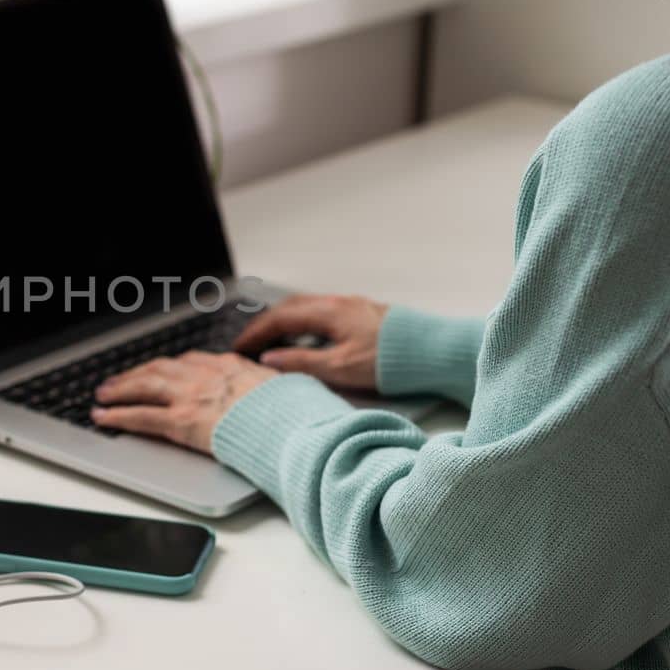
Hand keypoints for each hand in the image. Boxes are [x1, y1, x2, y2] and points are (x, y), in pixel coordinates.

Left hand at [91, 351, 277, 452]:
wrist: (295, 427)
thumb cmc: (296, 413)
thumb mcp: (285, 388)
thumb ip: (268, 387)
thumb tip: (276, 390)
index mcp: (231, 366)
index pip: (191, 361)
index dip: (169, 366)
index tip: (158, 370)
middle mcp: (206, 375)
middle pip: (161, 368)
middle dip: (136, 374)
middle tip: (118, 380)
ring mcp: (192, 396)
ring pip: (144, 386)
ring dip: (120, 390)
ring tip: (102, 395)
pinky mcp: (182, 420)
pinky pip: (141, 416)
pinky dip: (118, 416)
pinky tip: (103, 418)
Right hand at [233, 293, 387, 391]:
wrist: (431, 351)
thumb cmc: (389, 361)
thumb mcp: (340, 367)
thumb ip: (301, 363)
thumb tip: (269, 360)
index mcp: (327, 312)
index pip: (279, 319)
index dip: (255, 334)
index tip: (239, 349)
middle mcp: (336, 302)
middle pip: (289, 308)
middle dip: (264, 325)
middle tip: (249, 344)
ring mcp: (349, 305)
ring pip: (305, 308)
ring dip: (283, 322)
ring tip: (270, 341)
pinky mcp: (361, 313)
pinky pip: (320, 312)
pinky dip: (302, 323)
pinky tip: (304, 338)